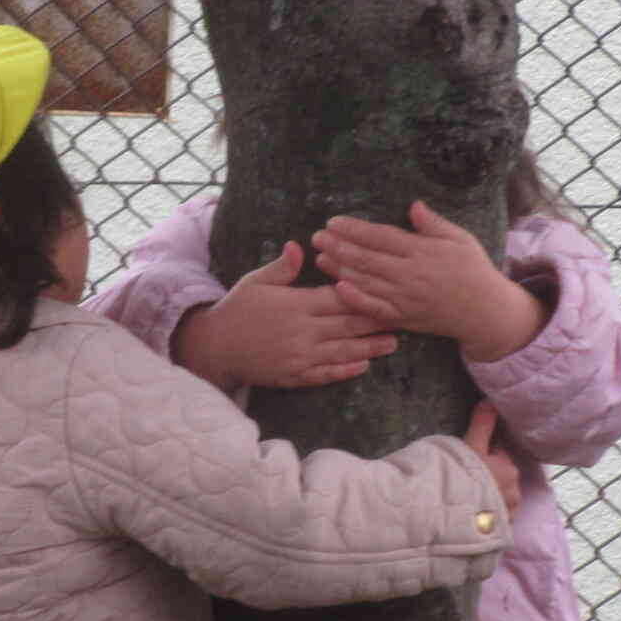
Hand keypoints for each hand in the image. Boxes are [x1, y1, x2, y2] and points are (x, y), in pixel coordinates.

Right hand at [173, 241, 397, 391]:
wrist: (216, 347)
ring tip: (394, 344)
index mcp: (296, 305)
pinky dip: (346, 371)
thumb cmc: (238, 308)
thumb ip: (282, 267)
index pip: (337, 298)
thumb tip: (299, 245)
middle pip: (347, 325)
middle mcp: (302, 331)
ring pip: (342, 352)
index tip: (386, 289)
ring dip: (369, 348)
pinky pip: (325, 374)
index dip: (362, 294)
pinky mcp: (294, 375)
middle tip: (404, 317)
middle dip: (376, 321)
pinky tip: (364, 366)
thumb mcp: (256, 281)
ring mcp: (299, 356)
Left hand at [312, 201, 547, 362]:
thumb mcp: (461, 239)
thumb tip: (413, 205)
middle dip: (339, 247)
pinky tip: (338, 289)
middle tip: (317, 238)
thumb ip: (434, 224)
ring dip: (340, 270)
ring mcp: (405, 298)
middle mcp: (411, 274)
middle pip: (368, 258)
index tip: (334, 221)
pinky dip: (356, 300)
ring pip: (366, 282)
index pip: (381, 237)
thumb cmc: (473, 269)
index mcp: (422, 251)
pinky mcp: (404, 317)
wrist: (484, 311)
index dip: (355, 229)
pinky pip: (375, 309)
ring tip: (320, 258)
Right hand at [462, 400, 519, 513]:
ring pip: (498, 498)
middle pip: (498, 477)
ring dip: (487, 497)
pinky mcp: (501, 531)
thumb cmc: (464, 477)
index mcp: (509, 469)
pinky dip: (485, 516)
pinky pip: (494, 518)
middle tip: (462, 479)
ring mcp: (509, 513)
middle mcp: (515, 491)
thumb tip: (491, 400)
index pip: (497, 456)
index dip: (481, 454)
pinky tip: (470, 516)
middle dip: (486, 477)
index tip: (466, 458)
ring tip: (465, 500)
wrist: (457, 519)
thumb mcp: (471, 446)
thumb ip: (482, 423)